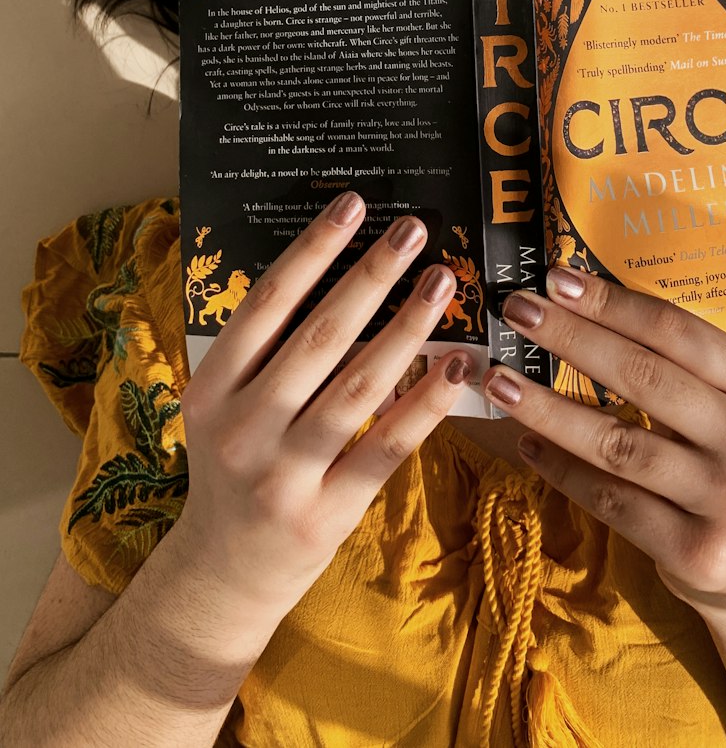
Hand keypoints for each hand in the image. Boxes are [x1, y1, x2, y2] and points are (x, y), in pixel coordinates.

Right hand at [174, 193, 470, 618]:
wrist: (221, 578)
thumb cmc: (232, 471)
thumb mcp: (223, 408)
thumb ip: (264, 353)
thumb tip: (341, 271)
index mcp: (210, 390)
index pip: (265, 304)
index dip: (312, 250)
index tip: (352, 204)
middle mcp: (242, 429)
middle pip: (319, 337)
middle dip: (371, 276)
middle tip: (414, 229)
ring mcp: (284, 475)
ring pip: (359, 388)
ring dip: (407, 329)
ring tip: (443, 282)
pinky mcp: (328, 513)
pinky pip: (387, 447)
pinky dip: (425, 403)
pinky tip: (458, 364)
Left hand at [481, 268, 725, 609]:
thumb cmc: (719, 463)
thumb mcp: (722, 408)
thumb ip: (671, 366)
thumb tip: (576, 306)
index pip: (677, 331)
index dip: (613, 304)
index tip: (555, 279)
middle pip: (645, 377)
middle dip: (572, 338)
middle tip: (517, 311)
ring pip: (618, 443)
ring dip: (548, 409)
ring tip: (499, 381)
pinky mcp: (699, 551)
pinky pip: (612, 500)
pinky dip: (562, 470)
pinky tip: (527, 445)